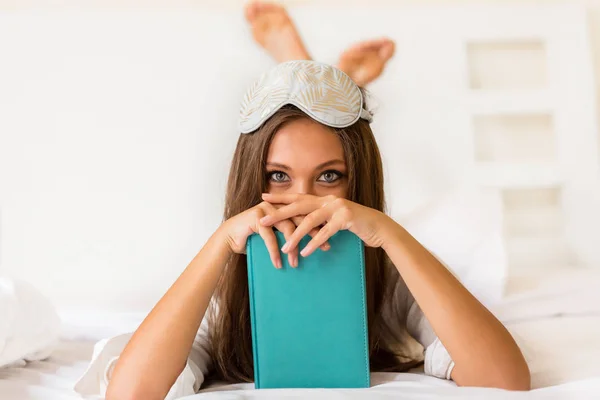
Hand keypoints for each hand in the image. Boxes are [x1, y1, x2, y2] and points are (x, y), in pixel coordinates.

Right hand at [222, 202, 329, 268]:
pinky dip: (274, 252)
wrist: (230, 238)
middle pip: (301, 220)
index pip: (307, 215)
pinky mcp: (257, 218)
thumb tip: (311, 244)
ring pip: (286, 229)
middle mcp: (278, 206)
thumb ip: (290, 235)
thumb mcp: (276, 235)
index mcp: (285, 207)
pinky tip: (278, 264)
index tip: (331, 239)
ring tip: (296, 263)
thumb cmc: (254, 238)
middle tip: (326, 247)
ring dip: (292, 248)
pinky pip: (270, 237)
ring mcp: (267, 210)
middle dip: (314, 235)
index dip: (320, 227)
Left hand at [259, 193, 389, 256]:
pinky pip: (325, 232)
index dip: (280, 197)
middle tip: (262, 219)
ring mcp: (337, 208)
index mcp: (324, 200)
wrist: (379, 228)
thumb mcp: (335, 221)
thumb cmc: (356, 226)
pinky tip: (305, 252)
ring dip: (296, 235)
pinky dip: (314, 243)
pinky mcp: (346, 218)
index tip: (263, 197)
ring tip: (285, 247)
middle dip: (279, 213)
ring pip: (310, 220)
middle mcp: (328, 201)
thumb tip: (304, 228)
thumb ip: (321, 221)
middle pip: (299, 206)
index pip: (298, 197)